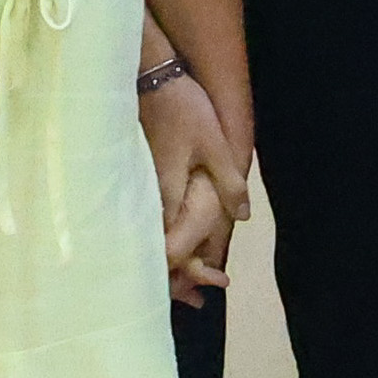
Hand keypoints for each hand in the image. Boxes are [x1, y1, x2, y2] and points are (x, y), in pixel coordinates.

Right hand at [143, 68, 247, 297]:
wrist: (148, 77)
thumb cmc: (183, 109)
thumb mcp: (216, 145)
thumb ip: (228, 183)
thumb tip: (241, 217)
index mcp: (166, 193)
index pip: (170, 249)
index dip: (190, 272)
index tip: (213, 285)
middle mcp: (147, 196)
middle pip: (156, 251)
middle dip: (177, 279)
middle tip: (201, 300)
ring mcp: (138, 187)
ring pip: (150, 236)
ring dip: (170, 262)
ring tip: (190, 286)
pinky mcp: (136, 176)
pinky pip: (147, 218)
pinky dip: (161, 237)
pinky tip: (175, 242)